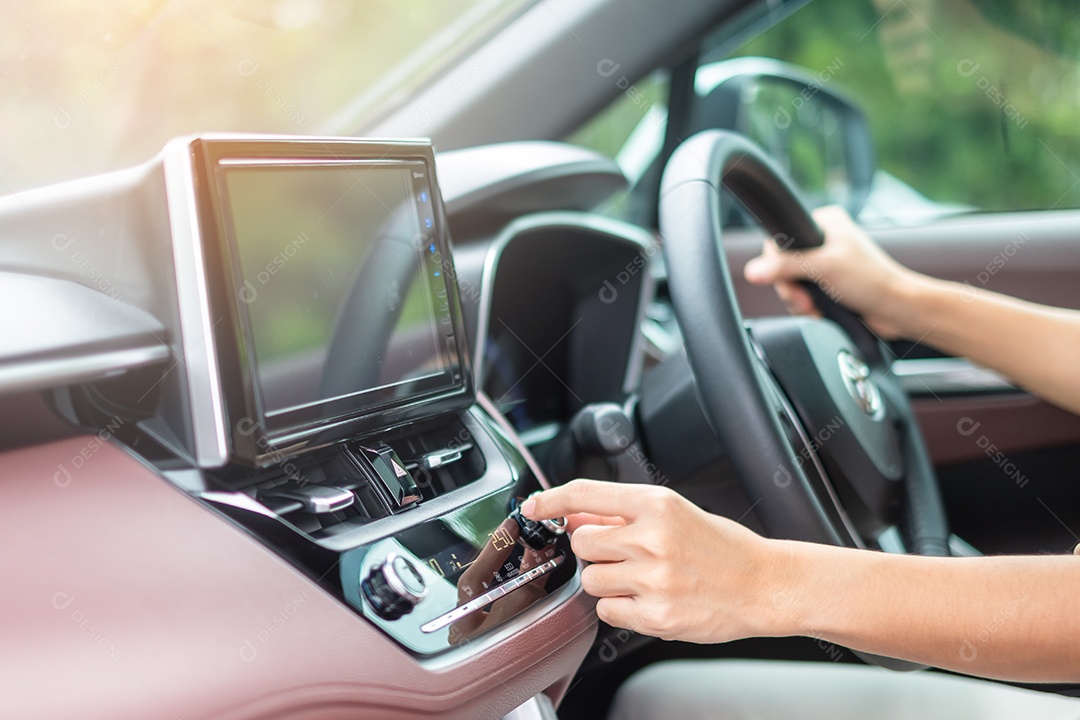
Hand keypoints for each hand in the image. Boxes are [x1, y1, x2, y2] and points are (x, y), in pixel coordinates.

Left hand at [522, 479, 783, 642]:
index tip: (534, 505)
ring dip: (606, 581)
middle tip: (621, 553)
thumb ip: (621, 513)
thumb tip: (573, 512)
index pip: (585, 494)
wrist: (764, 584)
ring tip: (641, 578)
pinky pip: (608, 612)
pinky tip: (648, 598)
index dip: (551, 499)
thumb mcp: (674, 513)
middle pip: (581, 543)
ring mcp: (653, 580)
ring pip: (591, 580)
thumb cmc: (721, 547)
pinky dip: (620, 608)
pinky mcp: (656, 616)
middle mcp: (653, 539)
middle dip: (593, 550)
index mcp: (657, 504)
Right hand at [743, 205, 920, 338]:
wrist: (897, 310)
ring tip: (815, 307)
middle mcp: (824, 239)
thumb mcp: (823, 268)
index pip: (781, 238)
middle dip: (791, 289)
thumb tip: (753, 272)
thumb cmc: (873, 282)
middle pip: (782, 265)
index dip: (777, 264)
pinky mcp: (828, 284)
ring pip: (791, 284)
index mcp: (825, 221)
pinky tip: (820, 311)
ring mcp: (826, 263)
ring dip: (799, 301)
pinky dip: (807, 307)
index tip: (788, 281)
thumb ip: (785, 268)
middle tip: (804, 299)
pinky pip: (802, 295)